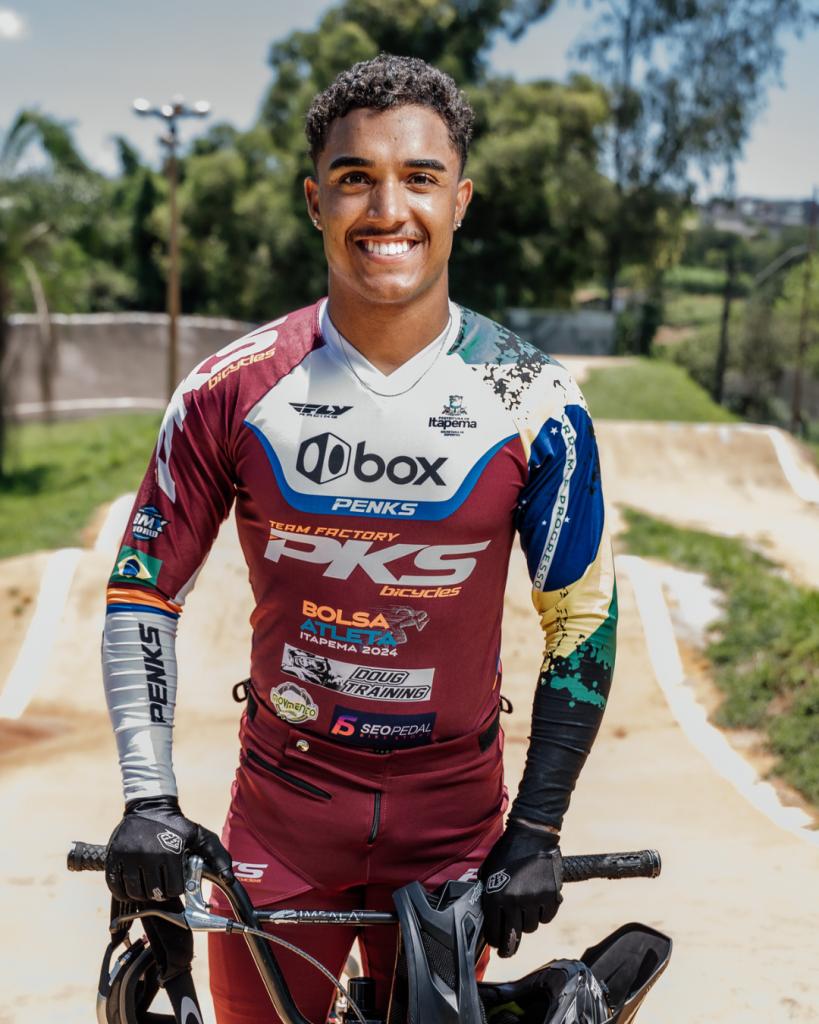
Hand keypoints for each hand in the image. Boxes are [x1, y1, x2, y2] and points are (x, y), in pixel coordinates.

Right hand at [105, 796, 233, 901]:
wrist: (150, 806)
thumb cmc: (177, 825)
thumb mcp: (200, 835)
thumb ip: (217, 856)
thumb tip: (229, 878)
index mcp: (170, 852)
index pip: (174, 889)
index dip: (176, 888)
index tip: (175, 880)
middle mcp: (147, 855)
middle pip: (154, 894)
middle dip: (160, 892)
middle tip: (161, 882)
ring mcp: (128, 857)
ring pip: (135, 894)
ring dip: (143, 893)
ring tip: (148, 883)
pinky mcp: (114, 858)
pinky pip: (116, 888)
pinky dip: (124, 891)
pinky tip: (133, 883)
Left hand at [480, 819, 561, 956]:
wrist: (531, 834)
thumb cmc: (507, 851)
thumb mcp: (489, 871)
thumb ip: (488, 893)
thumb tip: (488, 914)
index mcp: (495, 895)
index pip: (493, 930)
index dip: (494, 941)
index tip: (496, 945)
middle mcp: (514, 901)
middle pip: (513, 936)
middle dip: (509, 947)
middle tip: (508, 951)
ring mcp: (534, 899)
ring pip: (531, 928)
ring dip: (527, 923)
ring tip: (524, 912)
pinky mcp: (551, 896)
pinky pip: (546, 917)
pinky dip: (542, 914)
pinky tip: (538, 903)